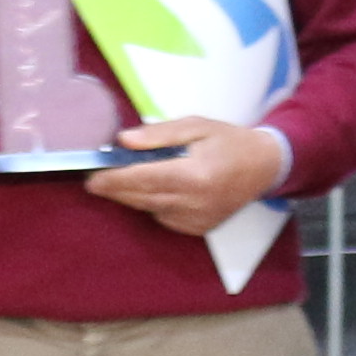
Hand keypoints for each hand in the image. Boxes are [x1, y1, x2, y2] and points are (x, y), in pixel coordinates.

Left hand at [91, 117, 287, 236]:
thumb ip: (159, 134)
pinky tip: (160, 187)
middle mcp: (195, 202)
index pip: (143, 179)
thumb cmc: (229, 142)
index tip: (92, 177)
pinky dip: (153, 203)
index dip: (114, 180)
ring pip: (148, 208)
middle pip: (141, 197)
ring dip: (132, 194)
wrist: (263, 167)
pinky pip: (162, 215)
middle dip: (115, 188)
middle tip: (95, 177)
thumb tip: (123, 141)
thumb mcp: (196, 126)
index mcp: (195, 175)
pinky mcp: (196, 228)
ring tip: (124, 177)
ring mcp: (196, 219)